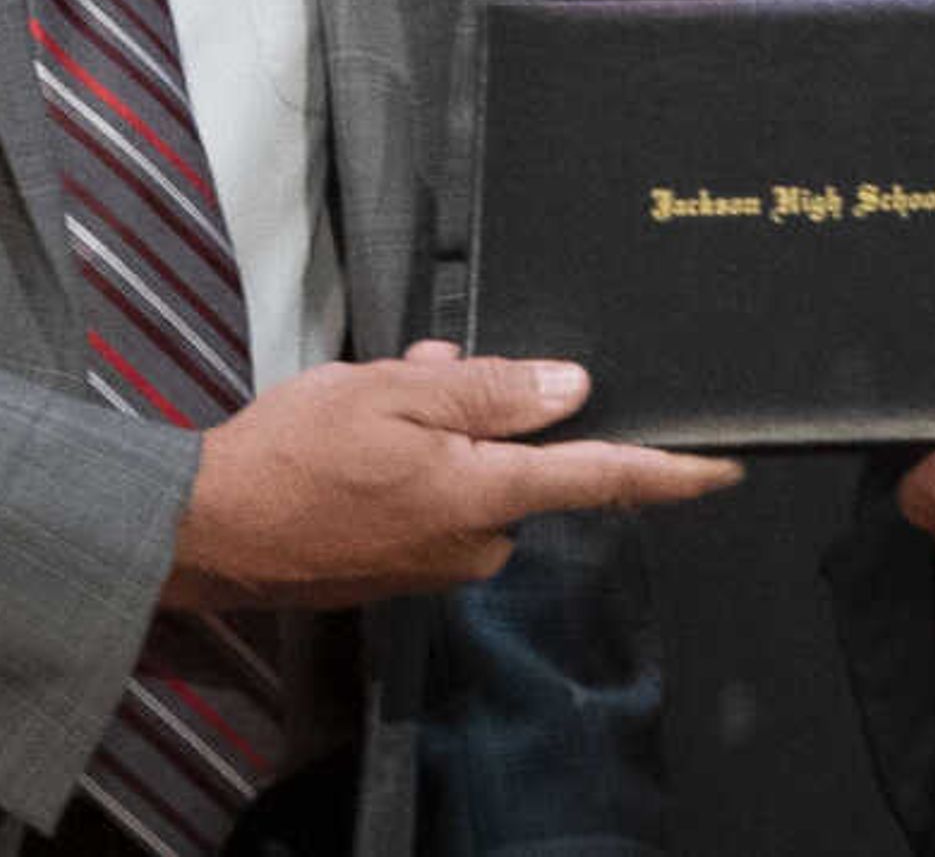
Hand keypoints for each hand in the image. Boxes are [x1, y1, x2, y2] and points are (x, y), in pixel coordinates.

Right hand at [161, 340, 743, 610]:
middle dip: (490, 408)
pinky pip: (437, 501)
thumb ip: (489, 391)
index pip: (602, 479)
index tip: (725, 468)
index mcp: (485, 495)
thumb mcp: (396, 391)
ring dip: (444, 428)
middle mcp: (475, 542)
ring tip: (380, 391)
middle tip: (427, 364)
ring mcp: (436, 563)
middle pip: (523, 464)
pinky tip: (366, 434)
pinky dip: (416, 462)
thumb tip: (570, 391)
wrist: (209, 531)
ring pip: (473, 474)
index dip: (670, 472)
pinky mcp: (400, 570)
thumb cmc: (296, 455)